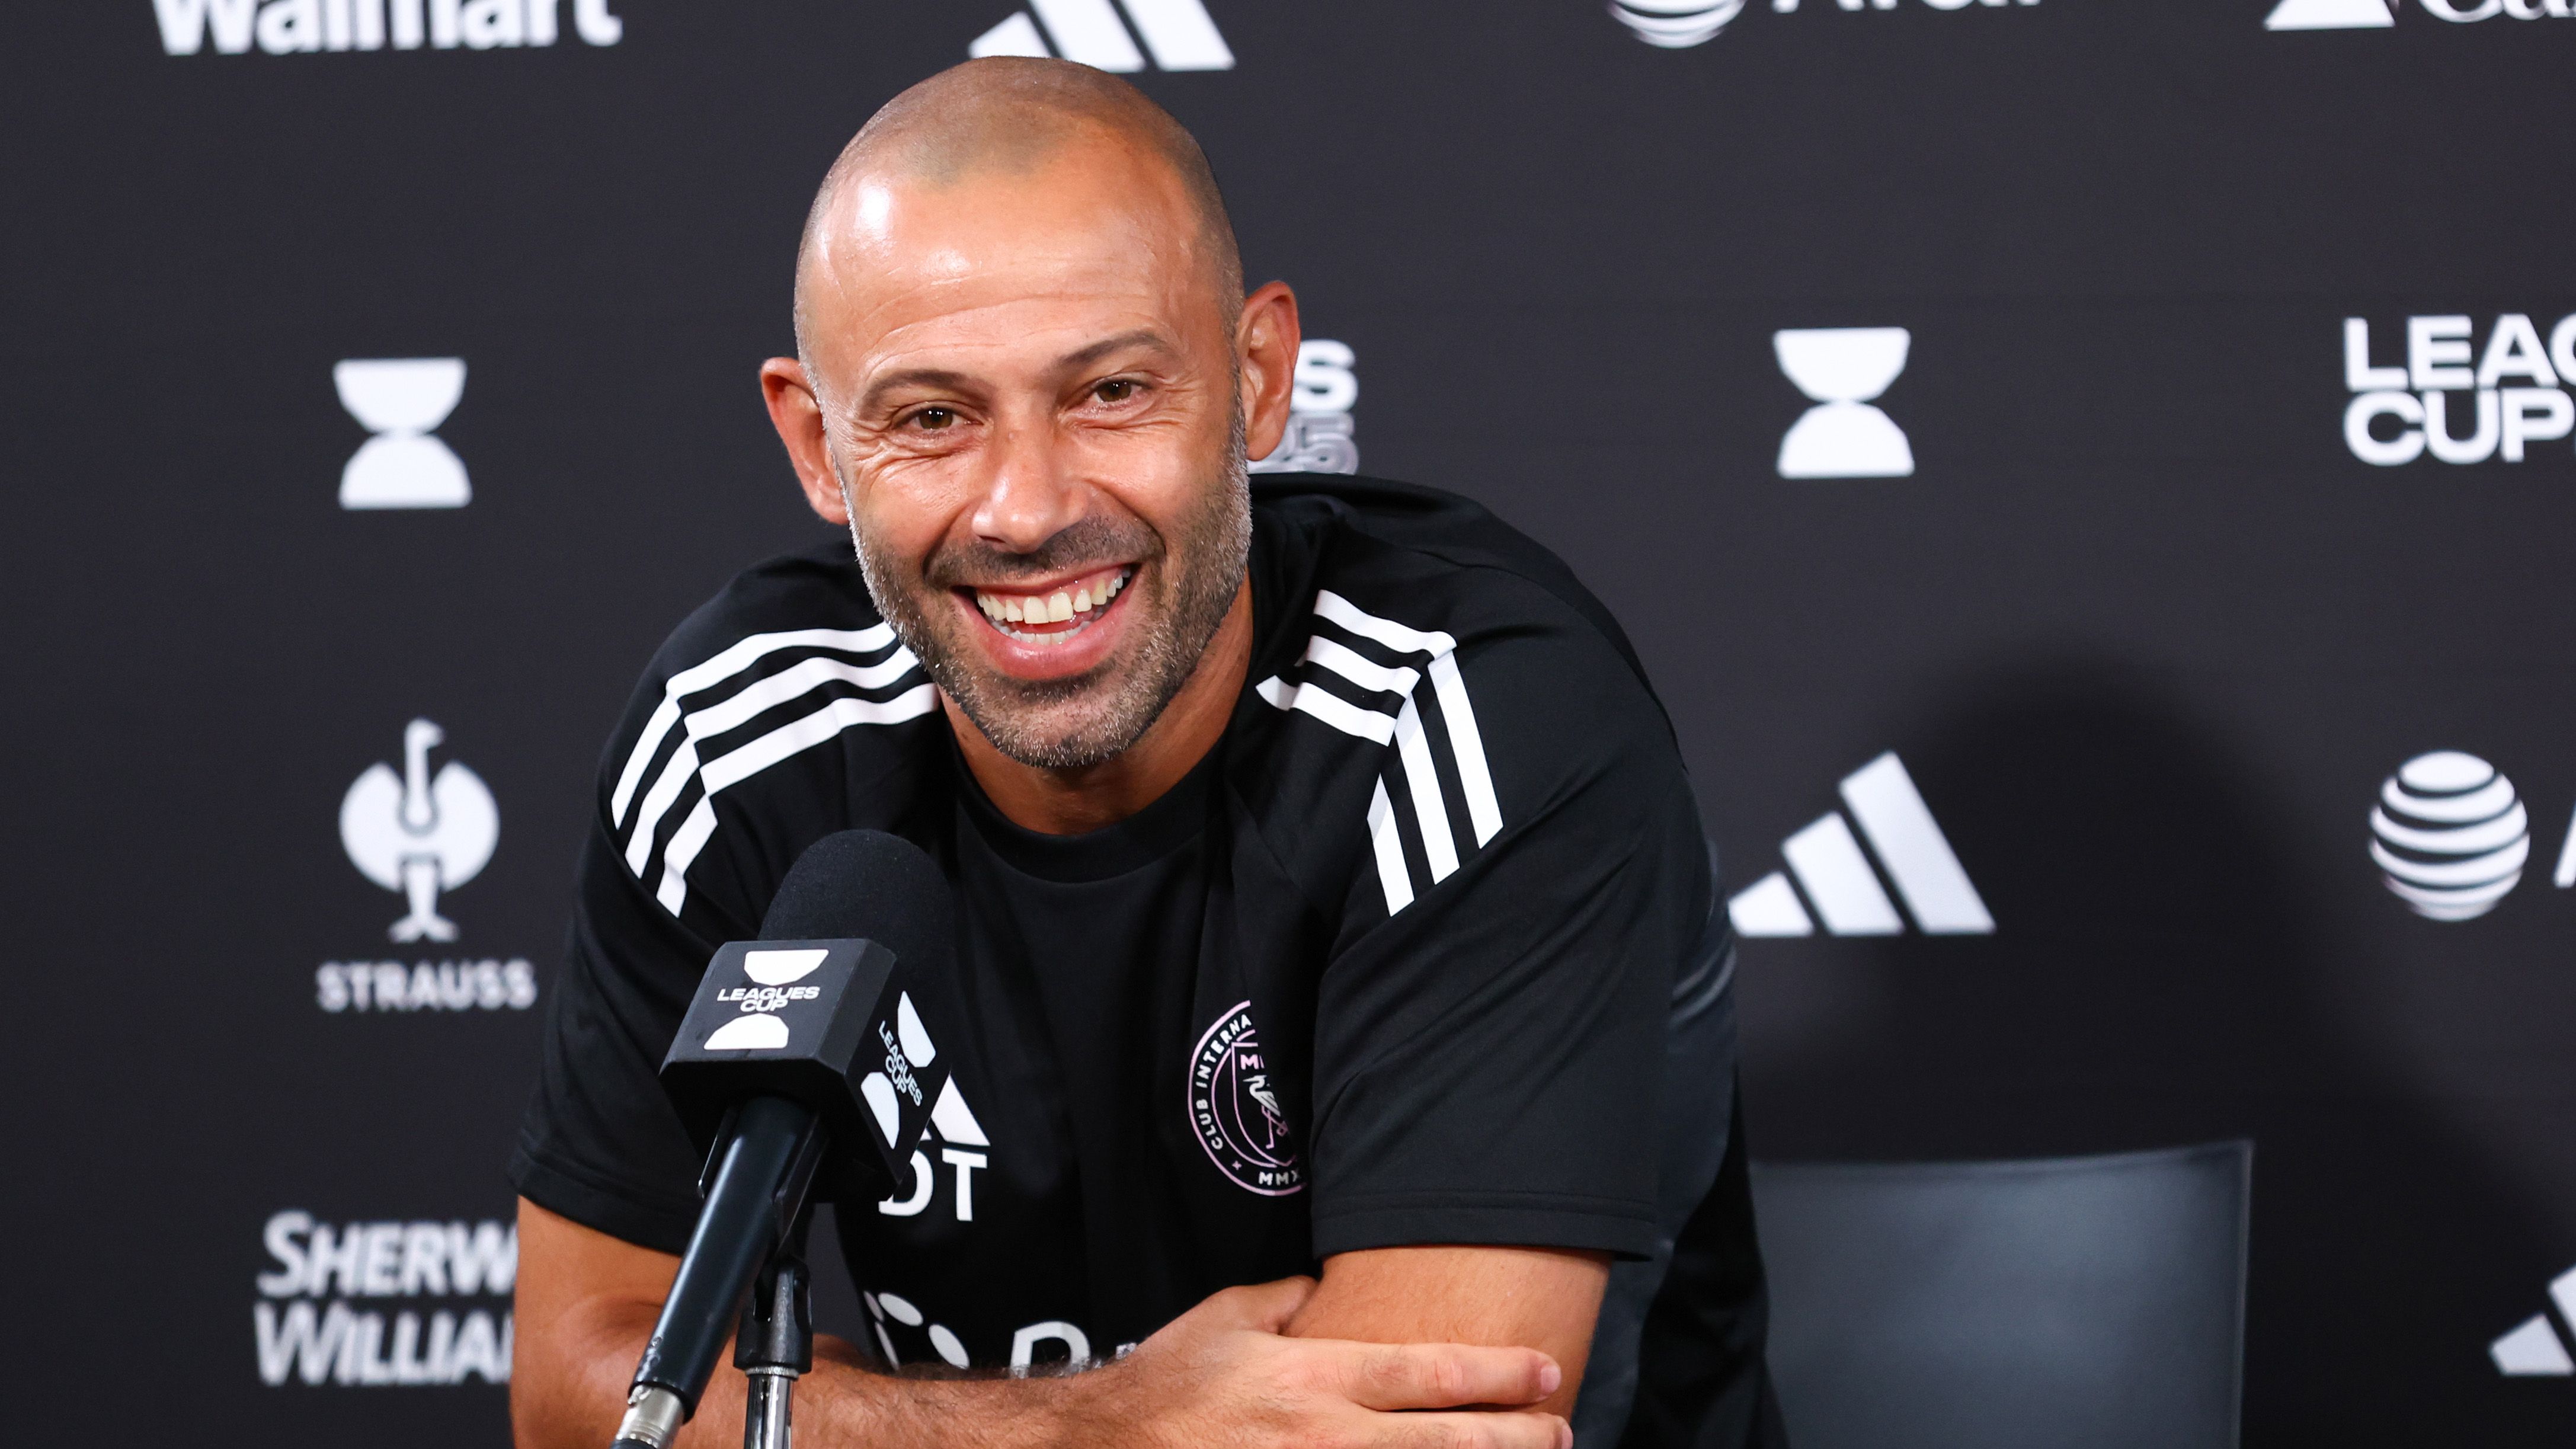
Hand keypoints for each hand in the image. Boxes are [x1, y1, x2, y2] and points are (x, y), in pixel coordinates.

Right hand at [1068, 1276, 1572, 1448]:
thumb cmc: (1170, 1385)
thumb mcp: (1230, 1316)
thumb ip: (1294, 1302)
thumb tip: (1335, 1294)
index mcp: (1316, 1376)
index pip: (1432, 1373)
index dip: (1499, 1374)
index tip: (1545, 1373)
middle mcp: (1329, 1437)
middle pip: (1449, 1440)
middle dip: (1517, 1437)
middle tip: (1563, 1430)